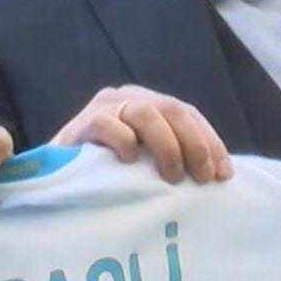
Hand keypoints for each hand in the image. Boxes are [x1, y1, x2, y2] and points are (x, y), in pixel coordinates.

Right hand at [52, 85, 231, 184]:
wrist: (57, 181)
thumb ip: (173, 159)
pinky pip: (107, 124)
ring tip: (172, 177)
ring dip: (167, 146)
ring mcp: (103, 108)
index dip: (210, 142)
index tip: (224, 175)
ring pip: (146, 113)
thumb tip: (221, 176)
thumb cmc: (108, 176)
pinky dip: (124, 142)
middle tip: (202, 178)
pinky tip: (131, 162)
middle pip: (172, 109)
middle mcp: (127, 98)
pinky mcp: (80, 124)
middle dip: (194, 144)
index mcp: (148, 103)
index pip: (188, 114)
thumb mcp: (147, 164)